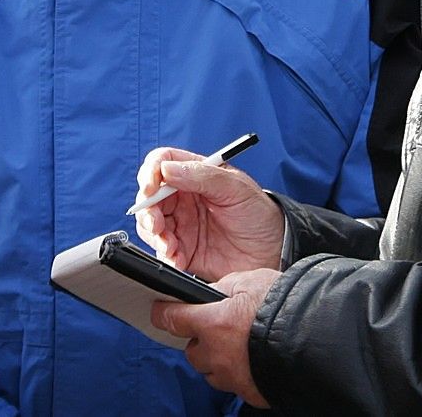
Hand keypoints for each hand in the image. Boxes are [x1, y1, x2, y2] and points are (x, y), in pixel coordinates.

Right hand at [134, 147, 284, 279]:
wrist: (274, 250)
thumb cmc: (259, 213)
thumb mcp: (235, 187)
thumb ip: (202, 176)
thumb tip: (167, 169)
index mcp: (195, 175)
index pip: (162, 164)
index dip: (151, 172)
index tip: (150, 187)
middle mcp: (184, 199)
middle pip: (150, 197)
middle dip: (147, 210)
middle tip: (156, 224)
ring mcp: (182, 225)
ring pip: (150, 225)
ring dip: (154, 235)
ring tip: (170, 246)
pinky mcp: (183, 251)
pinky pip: (162, 252)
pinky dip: (165, 256)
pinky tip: (178, 259)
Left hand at [153, 268, 280, 407]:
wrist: (314, 335)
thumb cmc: (285, 306)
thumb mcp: (250, 281)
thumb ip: (223, 288)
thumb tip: (210, 293)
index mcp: (212, 324)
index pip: (172, 320)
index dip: (164, 313)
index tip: (162, 311)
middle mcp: (216, 355)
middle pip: (192, 352)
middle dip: (201, 340)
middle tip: (220, 327)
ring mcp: (232, 378)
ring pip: (211, 371)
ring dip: (217, 359)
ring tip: (240, 344)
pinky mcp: (249, 392)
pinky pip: (233, 384)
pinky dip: (238, 372)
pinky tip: (253, 358)